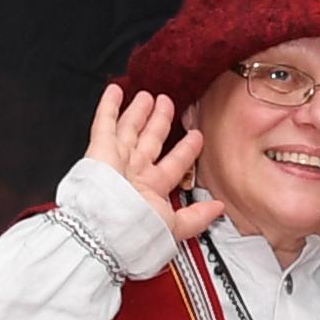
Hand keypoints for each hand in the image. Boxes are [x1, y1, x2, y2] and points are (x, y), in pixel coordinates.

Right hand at [86, 83, 225, 247]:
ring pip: (130, 128)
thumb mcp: (174, 225)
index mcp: (151, 189)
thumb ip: (197, 217)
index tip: (197, 135)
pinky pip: (104, 122)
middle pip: (150, 139)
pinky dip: (108, 105)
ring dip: (139, 111)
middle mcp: (134, 172)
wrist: (106, 227)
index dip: (186, 149)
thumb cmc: (135, 228)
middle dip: (159, 122)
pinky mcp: (99, 148)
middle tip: (167, 104)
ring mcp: (116, 158)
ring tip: (147, 96)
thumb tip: (219, 208)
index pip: (174, 163)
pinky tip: (115, 91)